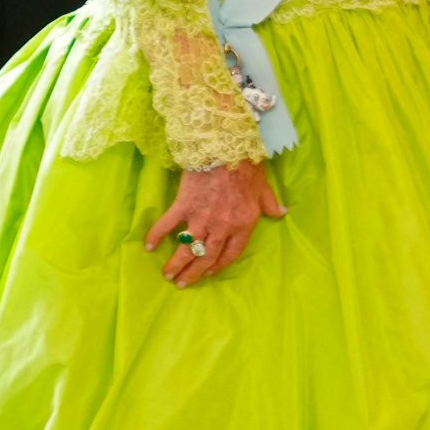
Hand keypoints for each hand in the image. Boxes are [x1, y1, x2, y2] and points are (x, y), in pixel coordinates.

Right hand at [146, 160, 287, 287]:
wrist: (225, 146)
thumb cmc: (246, 166)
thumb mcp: (263, 187)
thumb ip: (270, 204)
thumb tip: (281, 213)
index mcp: (243, 225)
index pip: (231, 254)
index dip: (218, 266)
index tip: (207, 274)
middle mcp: (222, 227)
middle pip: (206, 257)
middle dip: (193, 273)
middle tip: (182, 283)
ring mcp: (201, 218)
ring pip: (188, 248)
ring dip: (176, 264)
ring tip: (167, 275)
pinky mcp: (183, 206)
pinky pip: (167, 225)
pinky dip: (156, 236)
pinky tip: (148, 247)